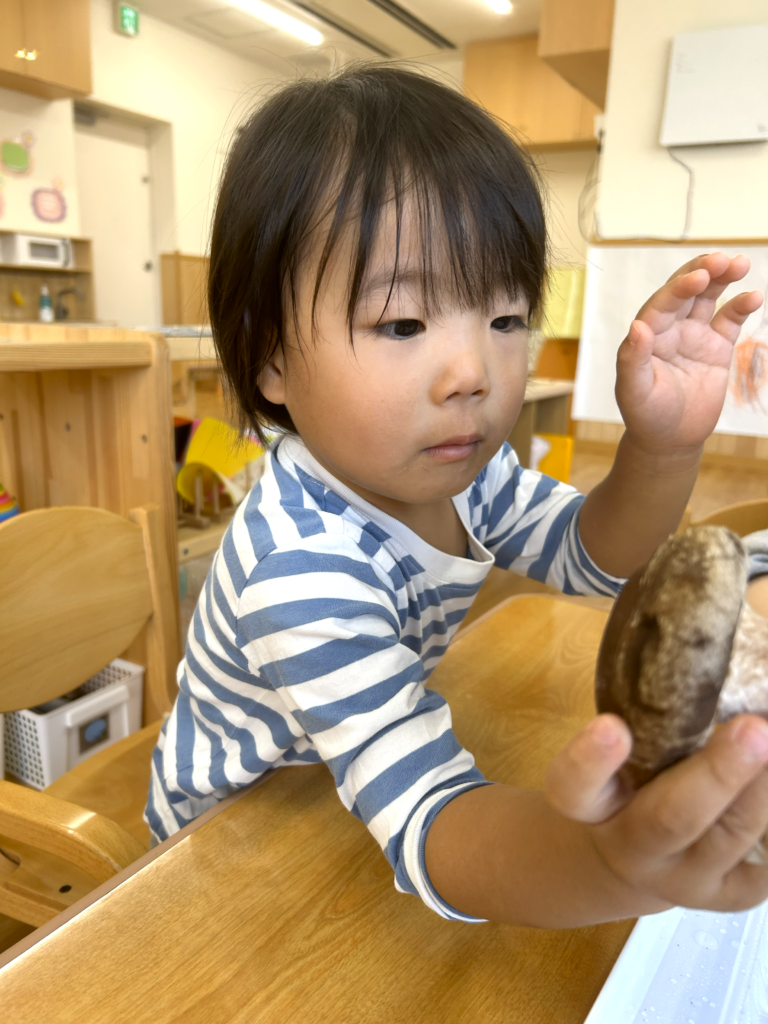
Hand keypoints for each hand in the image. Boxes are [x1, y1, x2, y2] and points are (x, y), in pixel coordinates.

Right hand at [546, 713, 767, 912]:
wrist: (630, 862)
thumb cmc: (626, 785)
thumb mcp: (616, 758)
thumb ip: (645, 726)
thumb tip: (703, 668)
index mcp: (590, 807)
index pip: (573, 789)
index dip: (590, 762)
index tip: (613, 726)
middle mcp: (632, 846)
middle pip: (670, 818)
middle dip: (718, 774)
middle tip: (752, 728)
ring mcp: (682, 879)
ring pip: (728, 838)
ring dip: (762, 791)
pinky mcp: (726, 896)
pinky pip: (762, 871)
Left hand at [615, 252, 762, 454]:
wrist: (670, 439)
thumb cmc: (645, 415)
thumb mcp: (634, 391)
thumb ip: (632, 359)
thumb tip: (637, 326)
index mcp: (648, 335)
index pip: (662, 303)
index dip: (679, 288)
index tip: (698, 276)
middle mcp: (670, 329)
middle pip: (686, 291)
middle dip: (702, 271)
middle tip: (721, 259)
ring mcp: (694, 334)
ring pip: (709, 297)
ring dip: (723, 278)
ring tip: (740, 263)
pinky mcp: (717, 347)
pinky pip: (730, 320)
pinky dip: (741, 306)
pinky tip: (753, 297)